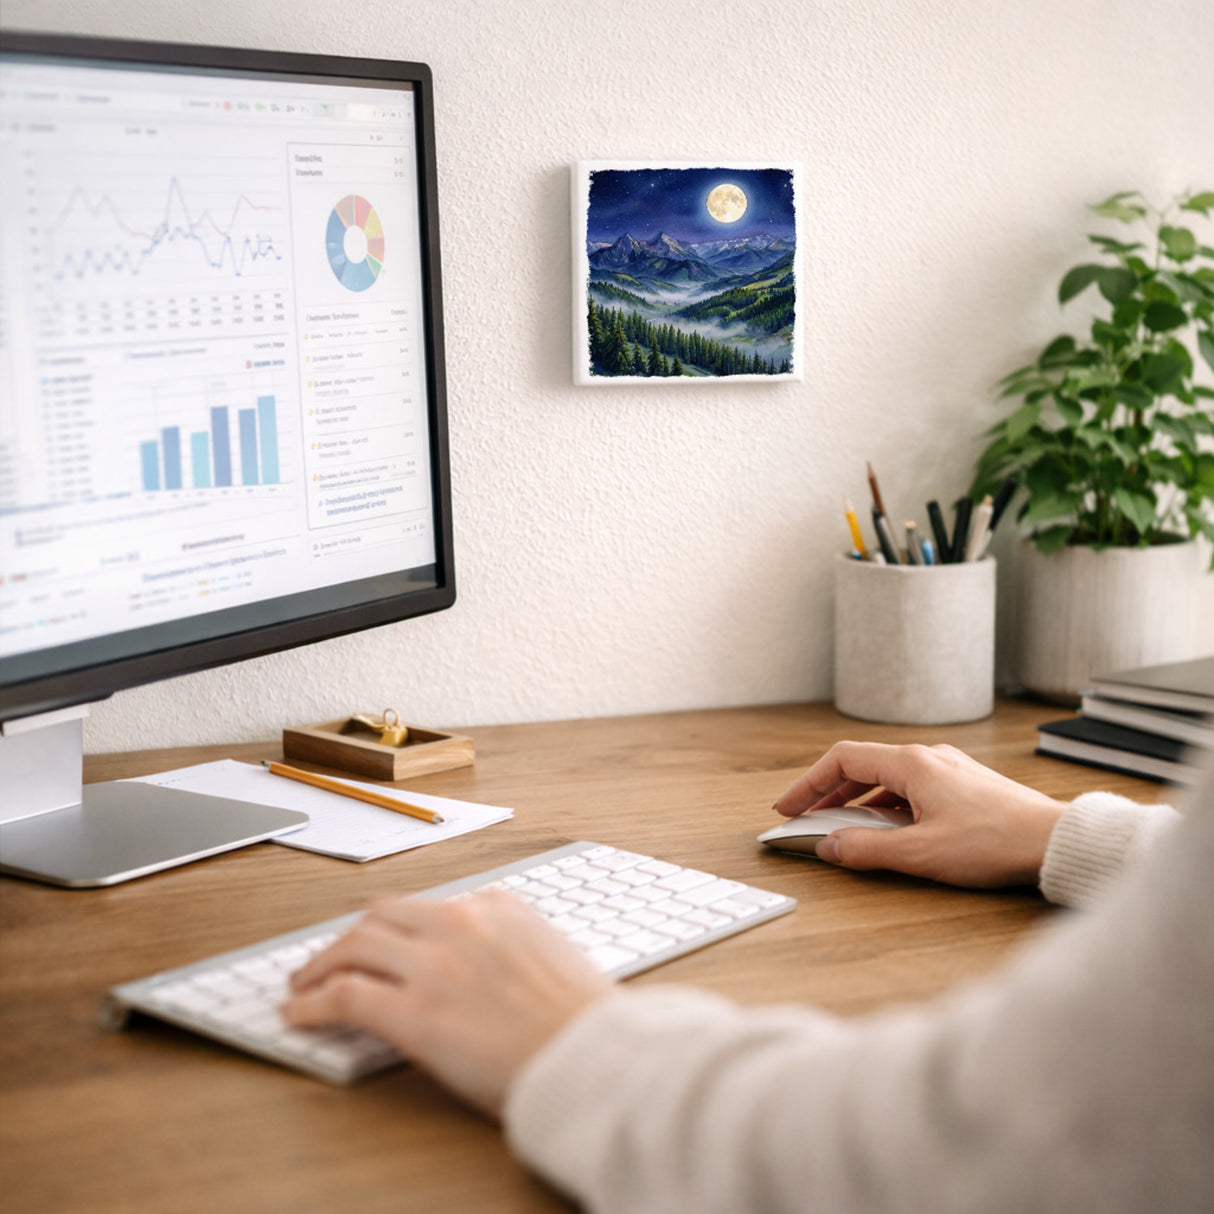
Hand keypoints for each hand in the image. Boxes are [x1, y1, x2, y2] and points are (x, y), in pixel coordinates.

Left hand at [282, 889, 611, 1117]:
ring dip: (323, 962)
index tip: (388, 943)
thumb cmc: (585, 1022)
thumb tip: (486, 969)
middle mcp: (462, 922)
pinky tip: (300, 1013)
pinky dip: (314, 1001)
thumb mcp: (554, 958)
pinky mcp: (413, 1013)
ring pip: (355, 944)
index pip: (432, 907)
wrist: (594, 1057)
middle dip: (354, 935)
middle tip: (336, 956)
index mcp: (500, 906)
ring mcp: (434, 964)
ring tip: (305, 982)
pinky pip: (346, 997)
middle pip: (384, 914)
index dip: (400, 929)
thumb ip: (513, 948)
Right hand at [772, 742, 1065, 888]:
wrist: (1055, 841)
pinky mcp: (963, 786)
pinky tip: (887, 831)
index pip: (842, 759)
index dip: (808, 783)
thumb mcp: (920, 853)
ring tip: (841, 827)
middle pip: (861, 766)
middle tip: (805, 817)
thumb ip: (866, 850)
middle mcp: (927, 757)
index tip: (788, 806)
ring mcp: (948, 769)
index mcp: (911, 763)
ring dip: (857, 801)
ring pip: (886, 778)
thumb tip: (828, 847)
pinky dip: (885, 806)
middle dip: (828, 793)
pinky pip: (910, 788)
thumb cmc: (995, 842)